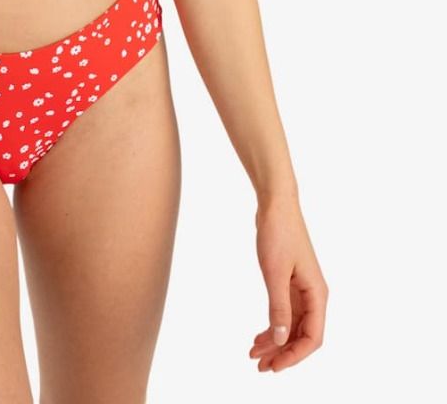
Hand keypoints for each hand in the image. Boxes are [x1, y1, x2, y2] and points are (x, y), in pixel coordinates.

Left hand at [249, 192, 327, 372]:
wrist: (275, 205)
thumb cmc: (278, 234)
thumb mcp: (275, 273)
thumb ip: (278, 307)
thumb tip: (281, 340)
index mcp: (317, 294)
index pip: (313, 338)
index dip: (294, 356)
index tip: (274, 366)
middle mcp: (313, 295)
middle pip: (302, 335)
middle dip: (283, 353)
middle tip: (260, 366)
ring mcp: (302, 289)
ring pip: (292, 325)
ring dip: (276, 342)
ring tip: (254, 355)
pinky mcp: (290, 282)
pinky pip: (285, 312)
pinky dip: (273, 325)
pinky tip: (258, 336)